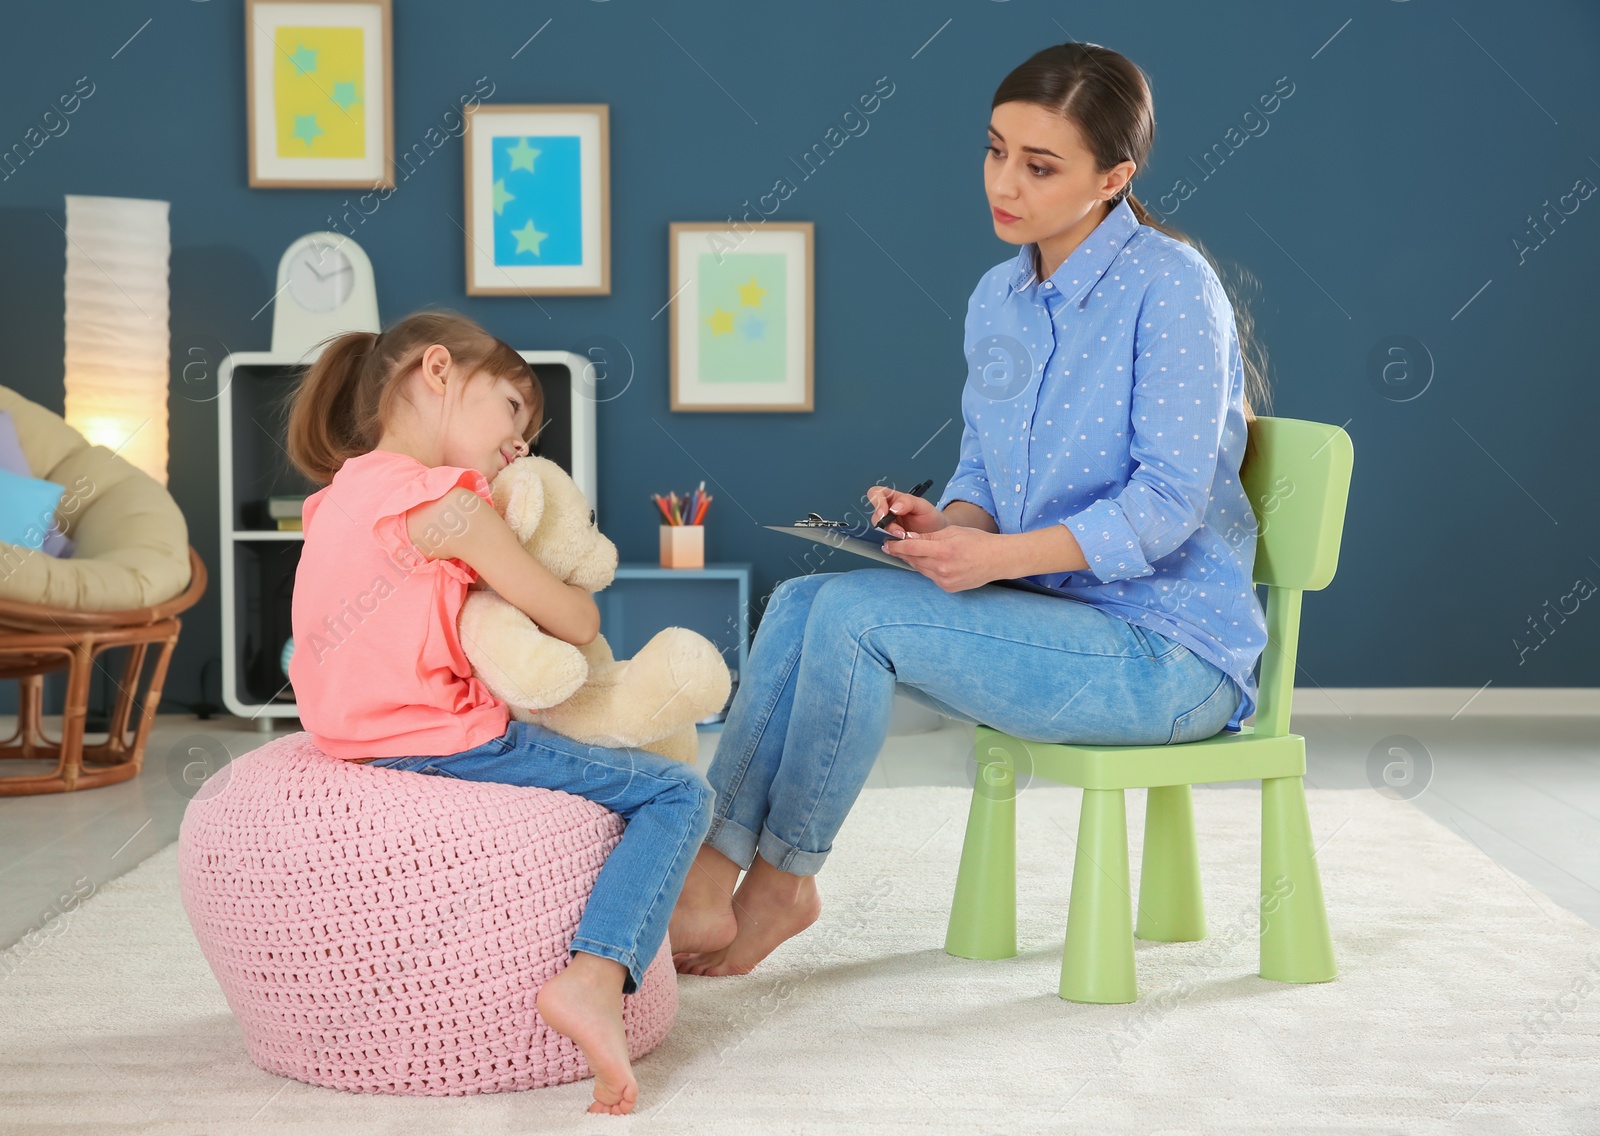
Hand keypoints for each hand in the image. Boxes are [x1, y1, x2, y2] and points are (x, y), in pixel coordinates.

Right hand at [867, 485, 947, 537]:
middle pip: (876, 515)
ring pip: (880, 529)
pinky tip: (904, 542)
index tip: (884, 513)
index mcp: (894, 498)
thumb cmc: (930, 516)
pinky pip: (886, 540)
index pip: (876, 493)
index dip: (877, 502)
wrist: (938, 532)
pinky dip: (894, 542)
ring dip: (891, 535)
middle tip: (900, 532)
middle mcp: (888, 511)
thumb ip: (908, 502)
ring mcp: (889, 525)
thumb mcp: (922, 505)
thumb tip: (894, 507)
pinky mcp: (891, 537)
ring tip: (905, 537)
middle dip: (886, 525)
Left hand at [880, 524, 1011, 591]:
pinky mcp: (948, 588)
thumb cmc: (978, 542)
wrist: (997, 560)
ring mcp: (945, 580)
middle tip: (891, 546)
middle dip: (902, 553)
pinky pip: (931, 577)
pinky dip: (927, 569)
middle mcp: (943, 568)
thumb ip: (929, 536)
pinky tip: (929, 562)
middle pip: (913, 560)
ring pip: (920, 569)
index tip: (887, 543)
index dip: (896, 546)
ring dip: (913, 561)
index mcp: (943, 550)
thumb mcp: (952, 532)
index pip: (911, 548)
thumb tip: (908, 537)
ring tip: (909, 552)